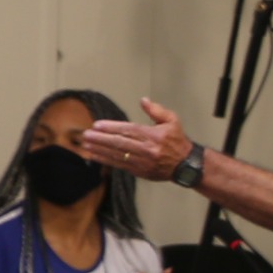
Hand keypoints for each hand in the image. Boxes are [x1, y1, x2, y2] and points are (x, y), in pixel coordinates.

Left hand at [77, 100, 191, 178]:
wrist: (186, 165)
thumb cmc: (177, 140)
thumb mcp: (172, 121)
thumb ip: (157, 110)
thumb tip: (143, 100)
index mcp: (154, 136)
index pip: (129, 130)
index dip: (112, 128)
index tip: (97, 125)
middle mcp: (148, 149)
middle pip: (120, 143)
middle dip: (101, 139)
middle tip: (86, 135)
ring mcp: (143, 162)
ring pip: (118, 155)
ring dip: (99, 150)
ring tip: (85, 145)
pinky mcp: (140, 171)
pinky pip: (120, 165)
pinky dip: (105, 160)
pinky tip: (94, 155)